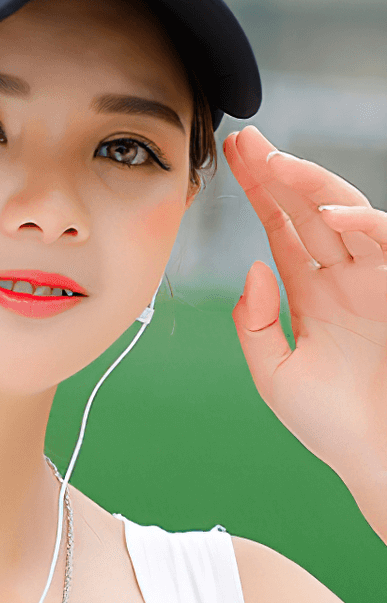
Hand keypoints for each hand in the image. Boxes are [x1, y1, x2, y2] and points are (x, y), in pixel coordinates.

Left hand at [224, 126, 386, 538]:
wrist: (382, 461)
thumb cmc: (333, 426)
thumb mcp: (276, 373)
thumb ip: (257, 322)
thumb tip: (252, 268)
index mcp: (313, 292)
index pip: (281, 228)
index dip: (257, 192)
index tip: (231, 157)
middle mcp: (344, 278)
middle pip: (307, 210)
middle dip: (277, 173)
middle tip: (245, 141)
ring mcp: (377, 281)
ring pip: (345, 215)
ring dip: (312, 187)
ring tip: (276, 164)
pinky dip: (363, 226)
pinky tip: (328, 218)